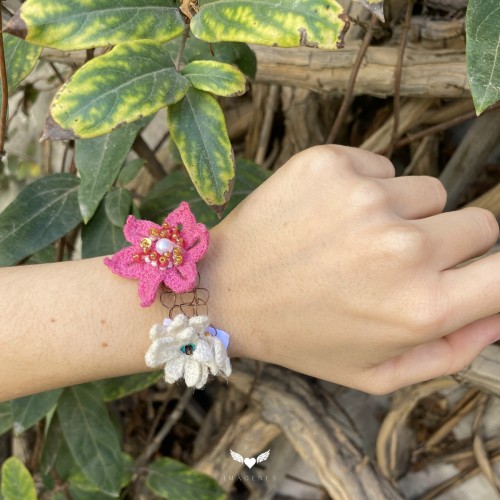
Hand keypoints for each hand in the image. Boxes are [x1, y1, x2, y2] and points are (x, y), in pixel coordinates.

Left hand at [201, 145, 499, 393]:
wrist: (226, 290)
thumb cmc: (301, 336)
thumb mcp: (377, 372)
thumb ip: (453, 351)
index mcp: (421, 307)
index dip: (491, 272)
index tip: (470, 274)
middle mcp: (402, 247)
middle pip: (479, 223)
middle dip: (448, 243)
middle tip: (394, 262)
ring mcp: (365, 198)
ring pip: (428, 191)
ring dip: (402, 214)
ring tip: (352, 240)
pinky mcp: (331, 163)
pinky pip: (382, 168)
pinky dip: (365, 189)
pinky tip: (328, 216)